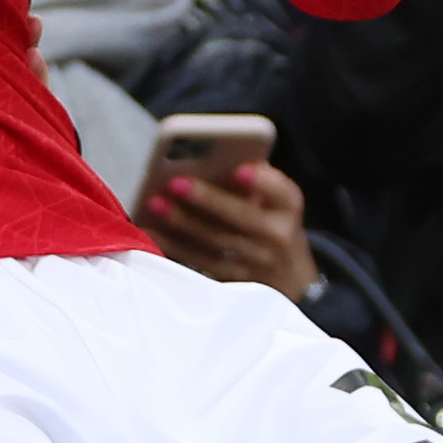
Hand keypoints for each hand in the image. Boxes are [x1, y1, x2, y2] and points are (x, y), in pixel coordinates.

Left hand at [143, 155, 317, 297]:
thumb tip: (221, 158)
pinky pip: (199, 265)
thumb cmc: (272, 225)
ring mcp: (256, 266)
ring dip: (183, 224)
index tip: (241, 169)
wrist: (289, 279)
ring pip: (216, 244)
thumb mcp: (276, 203)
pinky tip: (152, 231)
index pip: (285, 194)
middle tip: (175, 182)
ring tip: (156, 204)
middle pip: (243, 218)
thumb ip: (256, 181)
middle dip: (208, 200)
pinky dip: (174, 247)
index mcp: (289, 210)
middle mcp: (278, 239)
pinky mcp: (232, 285)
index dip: (263, 183)